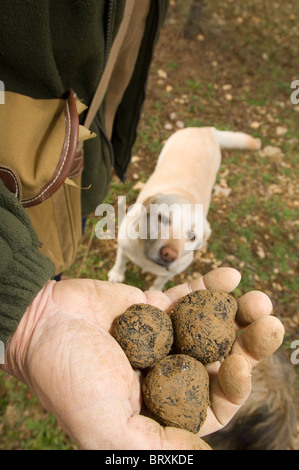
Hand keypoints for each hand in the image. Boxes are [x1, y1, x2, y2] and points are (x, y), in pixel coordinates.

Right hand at [2, 268, 283, 449]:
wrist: (41, 324)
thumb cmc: (69, 379)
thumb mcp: (108, 429)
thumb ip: (157, 448)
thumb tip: (204, 457)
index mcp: (162, 408)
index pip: (214, 403)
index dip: (236, 384)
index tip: (241, 362)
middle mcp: (168, 373)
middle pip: (221, 360)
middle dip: (249, 342)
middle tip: (267, 320)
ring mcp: (165, 337)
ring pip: (212, 326)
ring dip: (238, 312)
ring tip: (258, 298)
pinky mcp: (156, 306)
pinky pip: (190, 296)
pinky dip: (210, 286)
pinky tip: (228, 275)